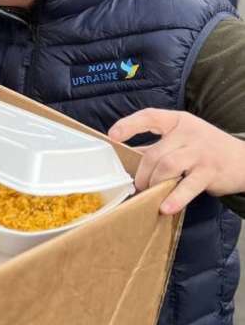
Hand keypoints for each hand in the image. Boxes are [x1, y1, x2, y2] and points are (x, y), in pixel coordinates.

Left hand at [109, 109, 244, 214]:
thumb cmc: (207, 149)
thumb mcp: (183, 140)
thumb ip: (158, 146)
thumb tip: (127, 156)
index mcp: (178, 121)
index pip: (150, 116)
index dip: (129, 125)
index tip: (113, 136)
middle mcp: (189, 133)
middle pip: (155, 153)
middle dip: (142, 173)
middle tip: (139, 185)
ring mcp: (200, 152)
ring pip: (167, 167)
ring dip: (154, 183)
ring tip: (150, 193)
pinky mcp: (210, 172)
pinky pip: (188, 186)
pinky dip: (175, 198)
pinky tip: (165, 207)